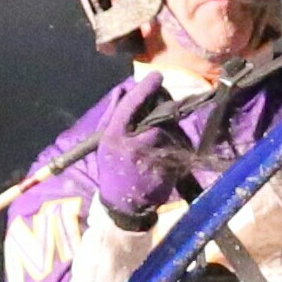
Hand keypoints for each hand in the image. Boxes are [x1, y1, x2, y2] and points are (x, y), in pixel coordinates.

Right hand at [89, 74, 190, 222]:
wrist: (123, 206)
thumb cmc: (113, 171)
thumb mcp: (105, 144)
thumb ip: (115, 118)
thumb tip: (126, 90)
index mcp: (113, 136)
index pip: (130, 105)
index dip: (145, 88)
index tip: (157, 75)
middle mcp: (133, 145)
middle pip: (156, 118)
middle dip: (161, 113)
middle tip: (161, 114)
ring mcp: (152, 158)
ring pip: (168, 134)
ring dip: (168, 134)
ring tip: (157, 145)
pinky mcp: (167, 169)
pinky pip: (175, 150)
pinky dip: (174, 149)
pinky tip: (164, 157)